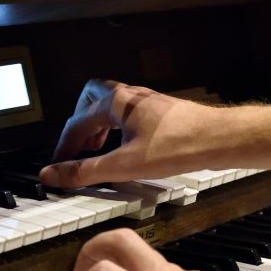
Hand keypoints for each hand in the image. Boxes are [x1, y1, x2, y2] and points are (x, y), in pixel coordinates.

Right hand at [39, 79, 270, 189]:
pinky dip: (118, 126)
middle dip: (79, 122)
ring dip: (99, 125)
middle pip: (90, 98)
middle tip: (77, 147)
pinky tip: (127, 145)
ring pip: (111, 103)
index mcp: (115, 103)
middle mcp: (129, 95)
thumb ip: (85, 171)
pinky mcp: (161, 110)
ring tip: (98, 149)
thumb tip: (52, 174)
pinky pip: (129, 111)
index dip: (63, 147)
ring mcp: (146, 100)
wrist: (219, 139)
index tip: (57, 166)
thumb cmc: (177, 147)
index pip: (76, 123)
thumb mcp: (123, 166)